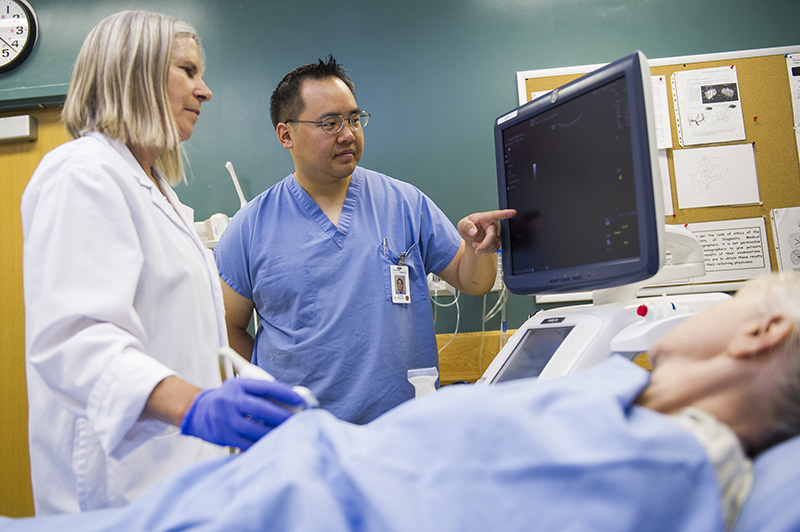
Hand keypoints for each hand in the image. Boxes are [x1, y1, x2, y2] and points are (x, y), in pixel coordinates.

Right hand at [180, 378, 303, 449]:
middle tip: (295, 420)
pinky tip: (271, 443)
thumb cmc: (231, 399)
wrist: (200, 411)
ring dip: (272, 432)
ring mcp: (224, 419)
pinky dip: (260, 444)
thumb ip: (262, 393)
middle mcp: (229, 400)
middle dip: (280, 415)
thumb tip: (292, 401)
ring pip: (253, 428)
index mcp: (238, 385)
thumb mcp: (242, 388)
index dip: (283, 393)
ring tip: (287, 433)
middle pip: (259, 408)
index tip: (299, 400)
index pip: (264, 387)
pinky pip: (245, 443)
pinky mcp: (222, 435)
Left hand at [457, 209, 515, 254]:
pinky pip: (494, 249)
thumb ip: (466, 226)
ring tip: (475, 244)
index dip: (505, 214)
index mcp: (485, 218)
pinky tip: (480, 247)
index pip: (496, 215)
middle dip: (484, 245)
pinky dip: (486, 250)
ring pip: (494, 244)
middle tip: (477, 250)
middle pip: (492, 235)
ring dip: (483, 248)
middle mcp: (493, 225)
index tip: (513, 212)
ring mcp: (496, 234)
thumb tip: (474, 231)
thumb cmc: (467, 227)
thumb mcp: (462, 224)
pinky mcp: (497, 241)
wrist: (470, 237)